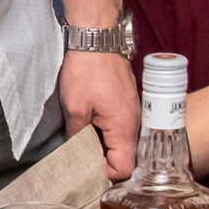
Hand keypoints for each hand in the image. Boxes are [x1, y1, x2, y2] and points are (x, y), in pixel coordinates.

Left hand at [58, 45, 137, 176]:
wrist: (97, 36)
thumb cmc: (87, 68)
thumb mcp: (74, 107)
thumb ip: (77, 136)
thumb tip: (76, 154)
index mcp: (124, 128)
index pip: (123, 168)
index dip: (103, 172)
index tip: (83, 166)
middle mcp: (134, 123)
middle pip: (124, 157)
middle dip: (102, 160)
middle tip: (79, 155)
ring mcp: (131, 112)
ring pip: (121, 142)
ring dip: (102, 144)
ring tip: (80, 138)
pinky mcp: (125, 102)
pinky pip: (119, 127)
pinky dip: (105, 130)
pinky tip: (88, 123)